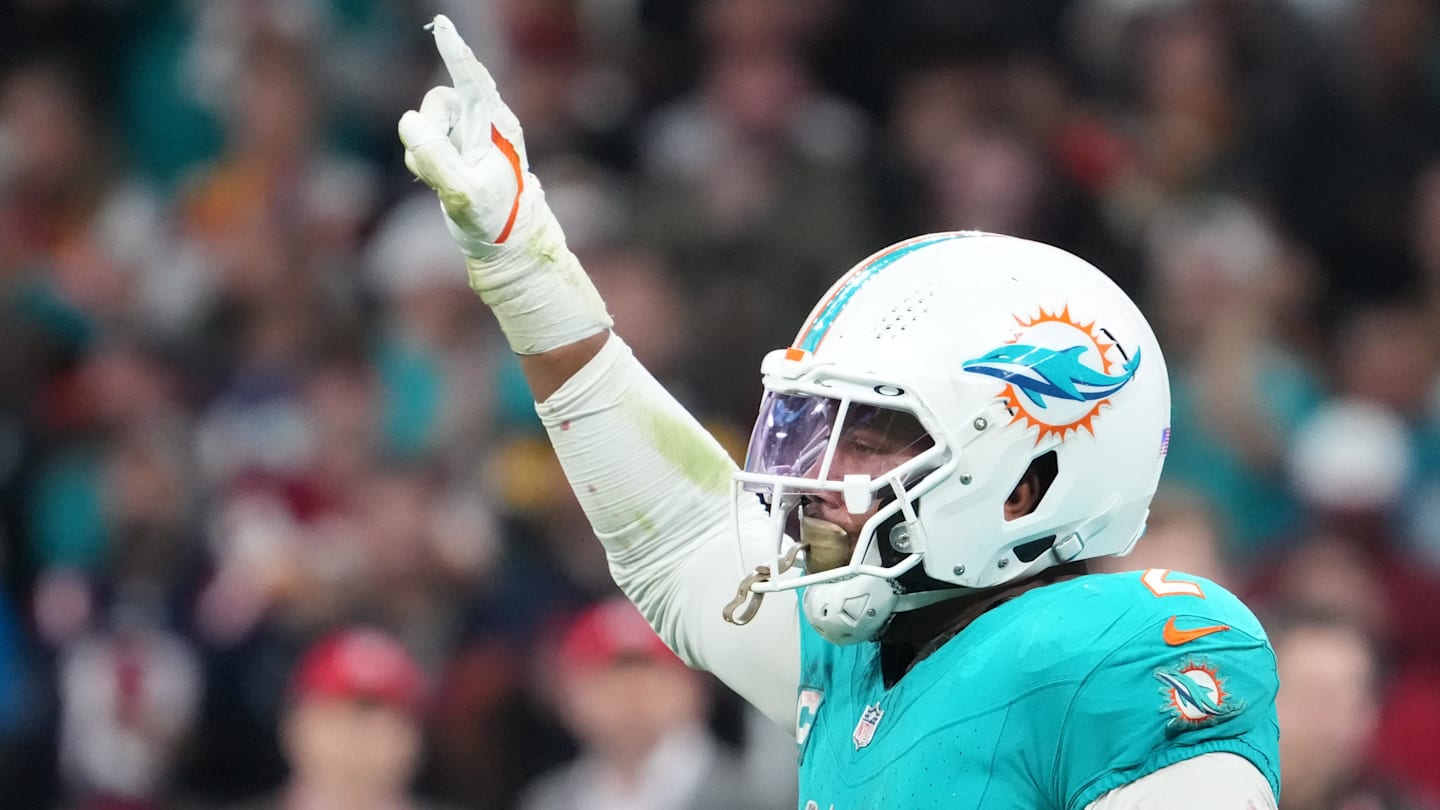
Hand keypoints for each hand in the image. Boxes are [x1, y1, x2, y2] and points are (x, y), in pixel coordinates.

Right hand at [399, 15, 527, 256]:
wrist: (504, 243)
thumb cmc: (495, 219)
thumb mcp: (463, 194)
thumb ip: (436, 159)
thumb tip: (408, 122)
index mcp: (497, 126)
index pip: (472, 80)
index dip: (455, 52)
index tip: (442, 25)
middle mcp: (483, 123)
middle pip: (439, 101)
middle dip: (432, 129)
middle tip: (440, 166)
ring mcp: (466, 134)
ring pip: (425, 120)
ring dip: (425, 149)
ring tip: (445, 179)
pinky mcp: (452, 148)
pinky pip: (420, 140)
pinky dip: (422, 159)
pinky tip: (439, 181)